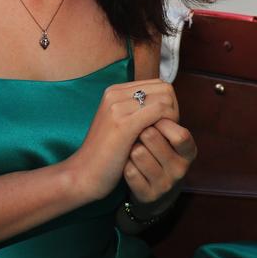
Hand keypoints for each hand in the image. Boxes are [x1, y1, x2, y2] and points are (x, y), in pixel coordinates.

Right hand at [64, 80, 178, 203]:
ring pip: (165, 99)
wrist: (84, 173)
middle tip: (166, 132)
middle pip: (164, 88)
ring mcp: (118, 107)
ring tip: (162, 137)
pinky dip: (168, 125)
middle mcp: (115, 93)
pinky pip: (161, 112)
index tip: (163, 125)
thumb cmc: (106, 153)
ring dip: (172, 119)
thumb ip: (137, 110)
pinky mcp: (124, 124)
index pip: (157, 84)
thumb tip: (166, 103)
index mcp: (114, 91)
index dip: (168, 104)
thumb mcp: (120, 123)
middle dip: (173, 109)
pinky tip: (160, 141)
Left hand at [124, 118, 196, 205]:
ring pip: (138, 152)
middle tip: (139, 137)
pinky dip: (124, 165)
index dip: (160, 121)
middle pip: (152, 136)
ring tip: (132, 152)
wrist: (130, 180)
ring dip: (129, 147)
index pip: (180, 134)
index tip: (150, 121)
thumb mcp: (160, 129)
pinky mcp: (148, 195)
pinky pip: (130, 172)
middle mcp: (181, 168)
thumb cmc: (145, 146)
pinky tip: (126, 167)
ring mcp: (165, 184)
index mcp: (187, 150)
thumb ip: (163, 112)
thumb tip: (162, 91)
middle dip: (139, 130)